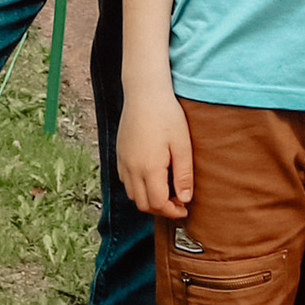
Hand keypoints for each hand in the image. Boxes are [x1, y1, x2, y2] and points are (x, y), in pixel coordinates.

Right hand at [116, 80, 193, 219]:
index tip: (184, 209)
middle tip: (177, 202)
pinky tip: (151, 177)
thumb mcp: (182, 144)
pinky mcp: (119, 154)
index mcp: (149, 168)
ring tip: (165, 191)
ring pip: (132, 195)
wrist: (144, 92)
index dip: (172, 211)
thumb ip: (183, 174)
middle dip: (161, 209)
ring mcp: (123, 161)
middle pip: (143, 204)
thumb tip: (185, 200)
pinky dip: (137, 188)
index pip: (158, 204)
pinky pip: (125, 181)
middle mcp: (132, 169)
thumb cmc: (167, 115)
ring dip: (148, 199)